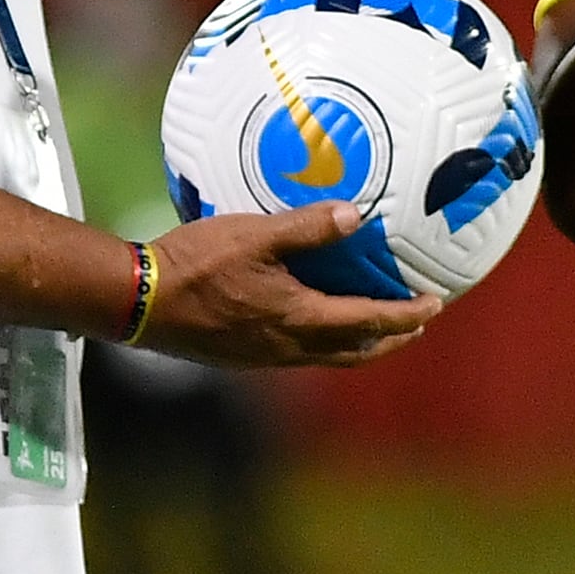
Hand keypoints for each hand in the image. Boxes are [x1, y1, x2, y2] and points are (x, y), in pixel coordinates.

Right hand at [136, 202, 443, 368]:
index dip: (406, 315)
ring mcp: (265, 357)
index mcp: (299, 318)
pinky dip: (326, 342)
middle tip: (415, 322)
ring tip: (374, 326)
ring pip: (328, 358)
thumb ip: (306, 226)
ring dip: (359, 344)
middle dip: (391, 339)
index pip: (369, 321)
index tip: (435, 305)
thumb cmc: (197, 264)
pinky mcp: (243, 357)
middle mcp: (289, 347)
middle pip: (356, 352)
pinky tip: (314, 322)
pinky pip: (300, 355)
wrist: (140, 302)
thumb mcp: (254, 235)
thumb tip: (355, 216)